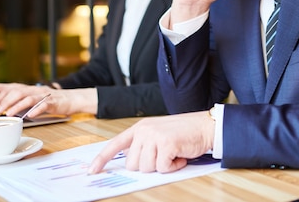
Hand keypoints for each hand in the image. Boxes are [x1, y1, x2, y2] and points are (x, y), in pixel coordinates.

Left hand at [0, 83, 96, 116]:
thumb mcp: (31, 101)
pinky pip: (44, 105)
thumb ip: (18, 104)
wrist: (72, 99)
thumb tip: (0, 112)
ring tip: (9, 115)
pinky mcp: (53, 102)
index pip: (3, 87)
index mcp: (25, 89)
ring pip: (28, 97)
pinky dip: (36, 110)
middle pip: (15, 91)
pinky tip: (30, 116)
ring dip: (16, 106)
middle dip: (3, 101)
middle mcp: (32, 89)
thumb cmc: (50, 101)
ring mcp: (43, 95)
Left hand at [88, 111, 214, 173]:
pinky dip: (173, 167)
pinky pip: (162, 168)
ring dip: (162, 167)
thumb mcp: (159, 134)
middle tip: (163, 157)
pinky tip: (180, 156)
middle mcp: (144, 130)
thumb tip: (132, 165)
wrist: (206, 126)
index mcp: (140, 128)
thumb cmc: (184, 133)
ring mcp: (154, 136)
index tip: (92, 171)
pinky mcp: (166, 144)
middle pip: (132, 164)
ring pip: (146, 168)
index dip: (102, 159)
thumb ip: (144, 145)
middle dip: (148, 166)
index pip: (115, 144)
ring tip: (173, 154)